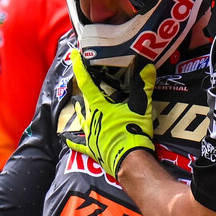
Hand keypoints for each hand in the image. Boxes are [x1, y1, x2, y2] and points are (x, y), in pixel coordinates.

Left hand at [68, 52, 157, 175]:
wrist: (130, 160)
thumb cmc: (133, 131)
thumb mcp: (141, 107)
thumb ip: (144, 86)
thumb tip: (148, 67)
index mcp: (101, 106)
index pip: (87, 83)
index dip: (80, 68)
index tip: (73, 55)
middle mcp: (92, 119)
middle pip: (84, 101)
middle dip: (83, 90)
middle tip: (82, 81)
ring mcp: (90, 135)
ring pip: (82, 120)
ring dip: (80, 111)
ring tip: (77, 105)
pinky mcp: (92, 149)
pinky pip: (79, 145)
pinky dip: (73, 142)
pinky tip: (66, 140)